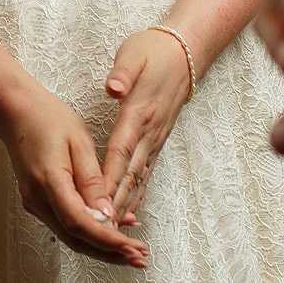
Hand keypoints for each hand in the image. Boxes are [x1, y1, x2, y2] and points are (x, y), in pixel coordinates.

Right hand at [0, 83, 147, 267]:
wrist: (16, 112)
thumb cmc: (46, 119)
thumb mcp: (79, 141)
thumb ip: (93, 180)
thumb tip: (107, 214)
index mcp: (49, 180)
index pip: (79, 222)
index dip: (106, 239)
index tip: (130, 246)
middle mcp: (38, 198)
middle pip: (76, 238)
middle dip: (109, 252)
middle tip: (138, 257)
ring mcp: (35, 203)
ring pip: (71, 235)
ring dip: (101, 246)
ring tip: (130, 250)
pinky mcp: (39, 202)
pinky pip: (66, 223)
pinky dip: (90, 232)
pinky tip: (111, 230)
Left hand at [98, 29, 191, 223]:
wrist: (185, 52)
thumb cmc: (153, 51)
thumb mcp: (133, 54)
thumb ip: (123, 73)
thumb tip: (113, 87)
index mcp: (138, 112)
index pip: (120, 151)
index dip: (109, 179)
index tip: (98, 202)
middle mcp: (148, 131)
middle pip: (129, 174)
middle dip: (116, 204)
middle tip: (102, 230)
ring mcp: (155, 139)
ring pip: (139, 179)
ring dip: (126, 205)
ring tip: (113, 233)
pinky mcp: (157, 140)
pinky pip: (146, 173)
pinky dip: (138, 195)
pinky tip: (130, 213)